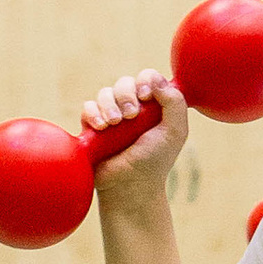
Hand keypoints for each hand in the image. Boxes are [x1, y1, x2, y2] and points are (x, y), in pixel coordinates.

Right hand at [80, 68, 188, 201]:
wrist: (130, 185)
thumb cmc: (155, 161)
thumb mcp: (174, 131)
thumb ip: (174, 102)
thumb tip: (155, 78)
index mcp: (154, 105)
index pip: (147, 78)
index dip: (145, 80)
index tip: (146, 95)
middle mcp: (133, 107)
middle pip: (125, 82)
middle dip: (127, 95)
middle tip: (131, 115)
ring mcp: (111, 116)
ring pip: (105, 93)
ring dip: (110, 105)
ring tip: (115, 124)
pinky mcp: (92, 126)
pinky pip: (88, 107)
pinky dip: (93, 114)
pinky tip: (101, 128)